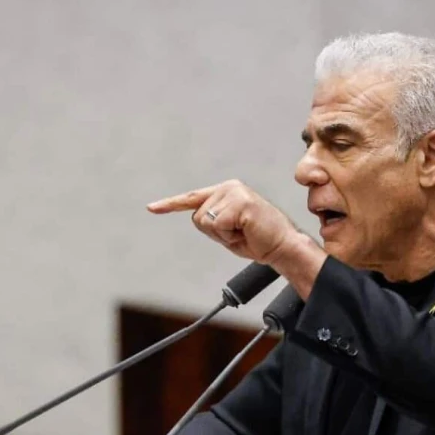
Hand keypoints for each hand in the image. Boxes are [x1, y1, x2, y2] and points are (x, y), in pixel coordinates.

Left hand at [146, 179, 299, 264]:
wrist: (283, 246)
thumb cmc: (259, 240)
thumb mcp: (229, 230)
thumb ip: (212, 220)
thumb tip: (198, 217)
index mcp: (226, 191)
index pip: (192, 198)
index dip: (170, 204)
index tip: (151, 208)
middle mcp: (229, 187)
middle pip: (197, 216)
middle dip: (214, 232)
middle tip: (239, 233)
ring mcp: (235, 193)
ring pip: (205, 221)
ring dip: (223, 234)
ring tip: (244, 232)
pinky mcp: (240, 202)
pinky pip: (218, 224)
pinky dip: (230, 235)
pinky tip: (247, 231)